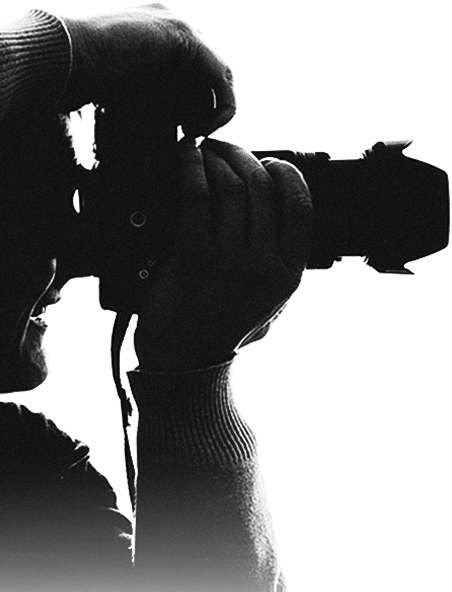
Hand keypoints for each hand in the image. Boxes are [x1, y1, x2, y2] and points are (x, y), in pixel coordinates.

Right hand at [61, 4, 234, 136]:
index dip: (199, 108)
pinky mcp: (181, 34)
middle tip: (192, 135)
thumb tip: (176, 128)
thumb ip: (157, 98)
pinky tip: (201, 126)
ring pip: (220, 74)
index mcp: (162, 36)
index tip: (186, 133)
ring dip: (215, 110)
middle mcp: (174, 24)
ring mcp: (179, 24)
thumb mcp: (133, 92)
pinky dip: (219, 103)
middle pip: (212, 75)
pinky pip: (219, 73)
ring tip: (196, 133)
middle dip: (207, 110)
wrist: (67, 58)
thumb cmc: (88, 81)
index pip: (199, 74)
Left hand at [134, 139, 312, 371]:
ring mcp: (229, 263)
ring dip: (217, 158)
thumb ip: (279, 270)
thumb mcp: (269, 306)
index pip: (301, 207)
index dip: (286, 173)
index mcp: (288, 277)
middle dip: (244, 156)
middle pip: (263, 188)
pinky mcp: (193, 259)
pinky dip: (190, 168)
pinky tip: (185, 156)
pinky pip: (196, 198)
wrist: (185, 362)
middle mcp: (264, 267)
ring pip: (231, 188)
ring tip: (204, 151)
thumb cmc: (222, 331)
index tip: (269, 162)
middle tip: (226, 148)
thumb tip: (276, 221)